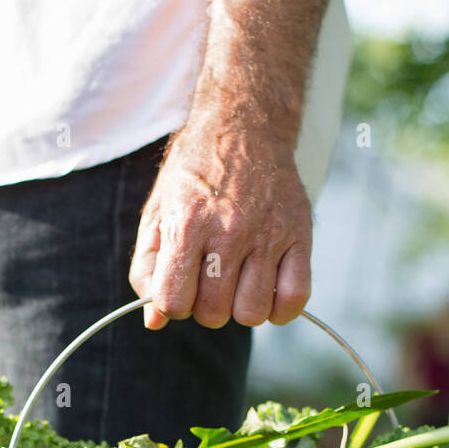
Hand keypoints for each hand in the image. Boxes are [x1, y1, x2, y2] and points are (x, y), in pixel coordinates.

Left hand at [130, 113, 311, 330]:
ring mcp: (268, 235)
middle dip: (206, 307)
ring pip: (253, 313)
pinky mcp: (300, 236)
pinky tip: (267, 291)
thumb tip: (155, 320)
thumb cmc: (195, 175)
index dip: (174, 303)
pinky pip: (295, 298)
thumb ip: (148, 268)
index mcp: (188, 224)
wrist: (244, 127)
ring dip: (242, 308)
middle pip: (214, 313)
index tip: (181, 285)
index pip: (174, 302)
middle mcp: (229, 231)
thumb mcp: (158, 213)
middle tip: (210, 280)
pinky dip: (280, 309)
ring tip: (238, 283)